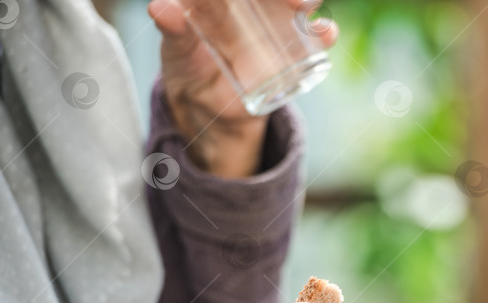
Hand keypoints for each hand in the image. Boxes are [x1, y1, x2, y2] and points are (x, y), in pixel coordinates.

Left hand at [148, 0, 337, 178]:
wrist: (210, 106)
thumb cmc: (188, 67)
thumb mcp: (177, 50)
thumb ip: (172, 30)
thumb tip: (160, 8)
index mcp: (226, 3)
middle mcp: (255, 4)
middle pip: (278, 0)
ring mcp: (276, 24)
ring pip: (298, 6)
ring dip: (307, 2)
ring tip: (307, 5)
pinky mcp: (291, 50)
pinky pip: (312, 36)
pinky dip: (323, 33)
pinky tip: (327, 33)